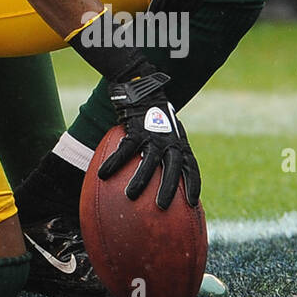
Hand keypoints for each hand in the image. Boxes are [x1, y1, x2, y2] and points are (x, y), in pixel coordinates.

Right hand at [99, 71, 199, 208]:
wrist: (142, 88)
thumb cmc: (153, 115)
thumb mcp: (166, 132)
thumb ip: (166, 151)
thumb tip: (157, 177)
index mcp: (179, 143)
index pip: (191, 167)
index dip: (193, 185)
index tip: (192, 204)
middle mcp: (170, 140)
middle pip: (173, 168)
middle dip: (169, 188)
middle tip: (162, 207)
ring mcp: (153, 134)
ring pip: (148, 161)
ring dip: (140, 180)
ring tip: (130, 196)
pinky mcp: (136, 129)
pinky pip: (124, 150)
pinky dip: (114, 163)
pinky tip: (103, 174)